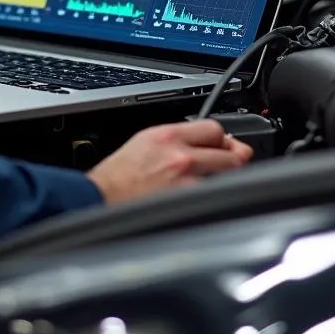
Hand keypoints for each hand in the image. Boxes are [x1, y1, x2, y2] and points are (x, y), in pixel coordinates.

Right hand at [86, 119, 253, 204]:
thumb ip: (175, 139)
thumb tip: (201, 143)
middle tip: (230, 164)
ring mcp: (188, 182)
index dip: (222, 138)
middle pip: (230, 152)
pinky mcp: (190, 205)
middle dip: (233, 158)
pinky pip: (217, 197)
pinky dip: (218, 198)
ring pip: (229, 176)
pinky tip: (209, 199)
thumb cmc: (118, 174)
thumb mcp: (144, 141)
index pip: (214, 128)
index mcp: (168, 136)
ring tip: (219, 182)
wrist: (101, 197)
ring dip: (228, 179)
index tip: (223, 144)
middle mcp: (181, 155)